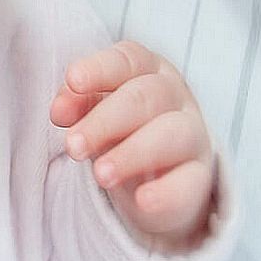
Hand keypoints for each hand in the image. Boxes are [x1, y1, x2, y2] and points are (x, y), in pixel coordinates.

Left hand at [50, 40, 217, 249]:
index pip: (127, 59)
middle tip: (72, 145)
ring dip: (131, 154)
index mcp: (146, 69)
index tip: (73, 81)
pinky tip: (143, 201)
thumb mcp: (94, 110)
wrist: (156, 174)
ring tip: (100, 175)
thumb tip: (60, 110)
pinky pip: (191, 182)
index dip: (99, 69)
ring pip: (170, 135)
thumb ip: (76, 104)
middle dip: (104, 121)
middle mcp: (174, 95)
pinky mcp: (200, 176)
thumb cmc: (119, 126)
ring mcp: (192, 134)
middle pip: (144, 97)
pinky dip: (166, 192)